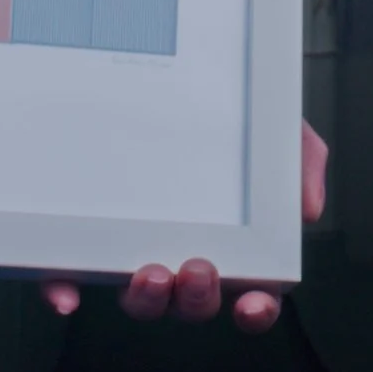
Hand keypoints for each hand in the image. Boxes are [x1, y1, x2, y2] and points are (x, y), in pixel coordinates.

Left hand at [40, 121, 327, 334]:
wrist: (181, 63)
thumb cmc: (235, 112)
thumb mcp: (280, 128)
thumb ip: (302, 161)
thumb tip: (307, 211)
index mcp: (234, 240)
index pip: (251, 291)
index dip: (255, 308)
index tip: (253, 304)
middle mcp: (183, 252)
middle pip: (191, 302)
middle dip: (197, 299)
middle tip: (199, 270)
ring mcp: (135, 247)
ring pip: (139, 299)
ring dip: (146, 301)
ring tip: (151, 273)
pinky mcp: (85, 236)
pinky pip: (70, 275)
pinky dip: (66, 291)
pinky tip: (67, 296)